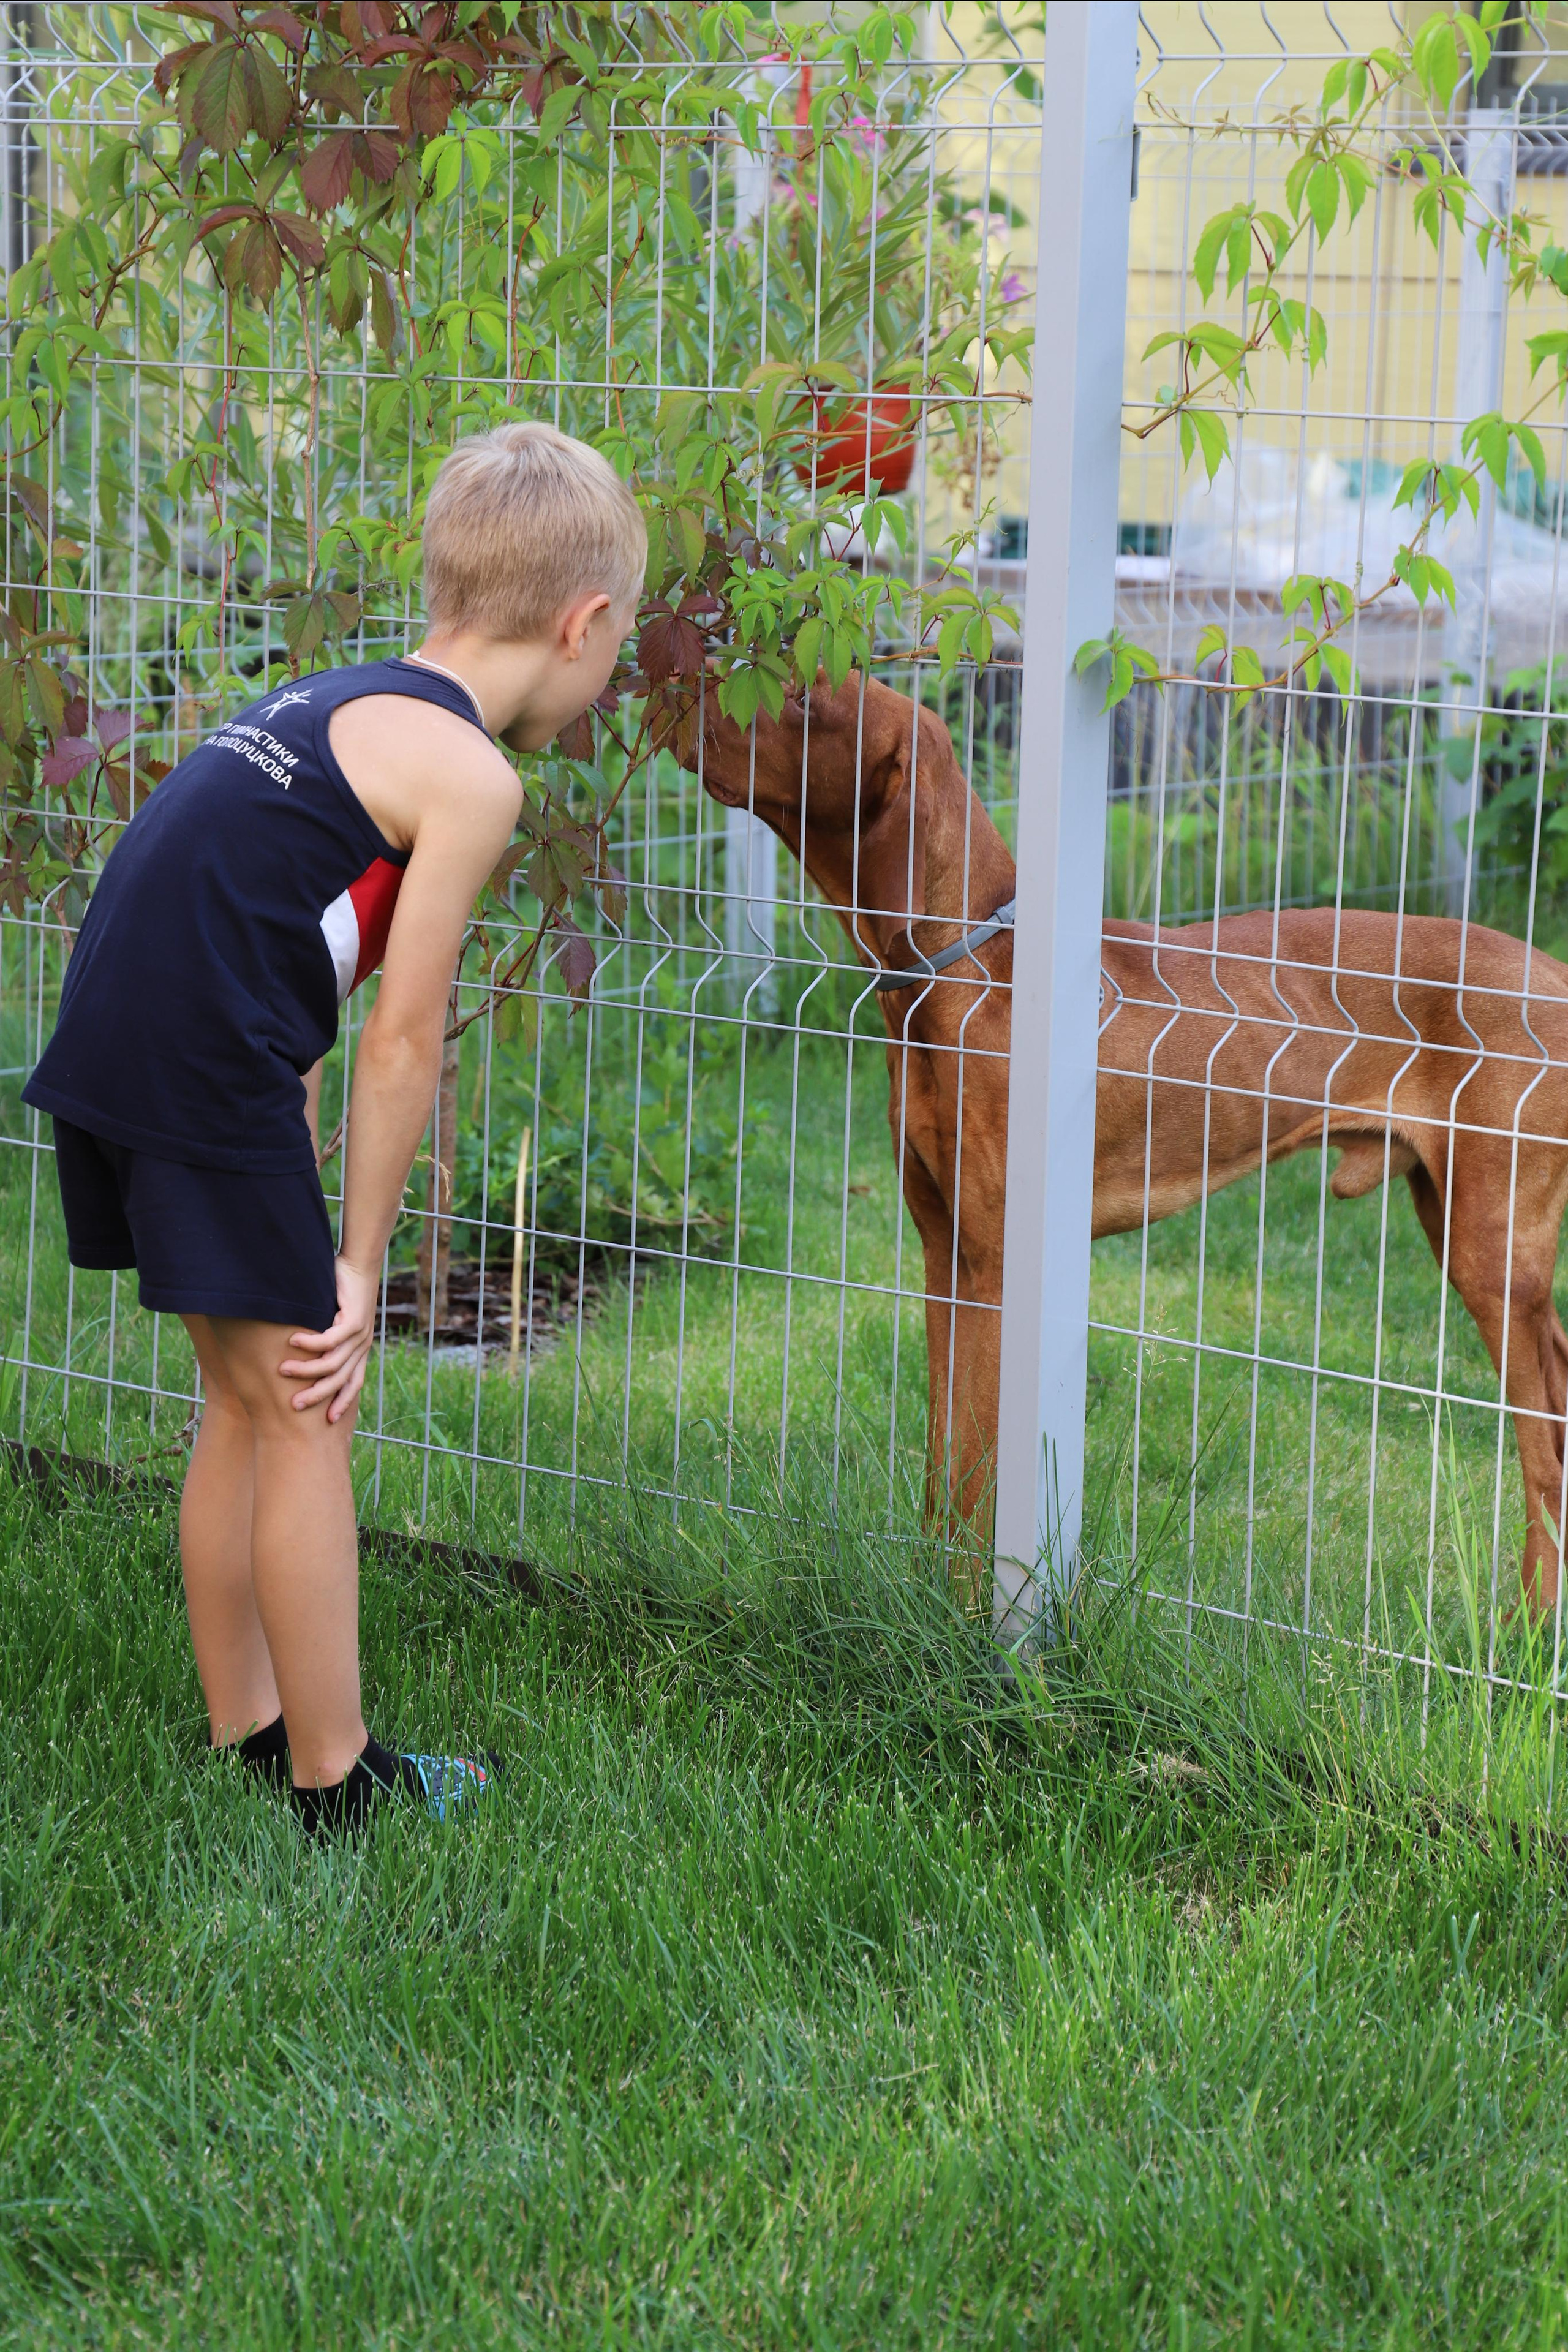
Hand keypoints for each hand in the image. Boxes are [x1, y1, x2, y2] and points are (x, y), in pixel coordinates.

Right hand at [278, 1257, 381, 1420]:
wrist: (359, 1265)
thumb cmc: (342, 1292)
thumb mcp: (334, 1321)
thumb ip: (324, 1339)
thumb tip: (298, 1355)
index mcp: (360, 1350)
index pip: (354, 1383)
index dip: (342, 1402)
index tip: (327, 1420)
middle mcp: (362, 1346)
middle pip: (339, 1381)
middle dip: (316, 1395)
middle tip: (294, 1405)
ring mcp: (360, 1335)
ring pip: (332, 1363)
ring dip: (306, 1369)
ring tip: (282, 1370)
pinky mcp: (354, 1320)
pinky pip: (329, 1340)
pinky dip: (310, 1344)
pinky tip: (293, 1340)